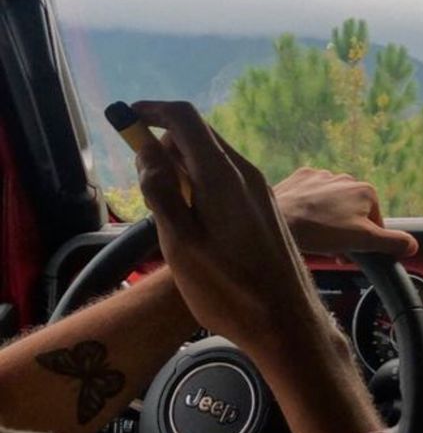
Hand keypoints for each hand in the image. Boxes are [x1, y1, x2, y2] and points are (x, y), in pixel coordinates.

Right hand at [131, 102, 336, 366]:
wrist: (286, 321)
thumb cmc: (228, 290)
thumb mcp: (179, 244)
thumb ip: (161, 192)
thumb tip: (147, 150)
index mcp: (222, 174)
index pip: (184, 117)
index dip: (152, 111)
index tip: (127, 121)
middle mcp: (245, 172)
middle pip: (198, 135)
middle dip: (165, 146)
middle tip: (146, 186)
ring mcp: (259, 188)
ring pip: (212, 157)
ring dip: (183, 169)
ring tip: (169, 213)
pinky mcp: (265, 206)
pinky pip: (227, 178)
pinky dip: (202, 184)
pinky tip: (196, 223)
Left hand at [274, 168, 417, 257]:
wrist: (278, 219)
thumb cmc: (320, 230)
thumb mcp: (363, 241)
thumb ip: (391, 242)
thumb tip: (413, 245)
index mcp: (366, 191)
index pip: (375, 223)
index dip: (365, 242)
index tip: (351, 253)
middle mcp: (346, 178)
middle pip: (354, 213)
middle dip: (347, 232)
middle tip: (333, 249)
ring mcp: (323, 175)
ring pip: (333, 204)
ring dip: (329, 221)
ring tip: (316, 237)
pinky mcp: (302, 177)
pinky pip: (312, 196)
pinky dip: (311, 209)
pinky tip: (304, 221)